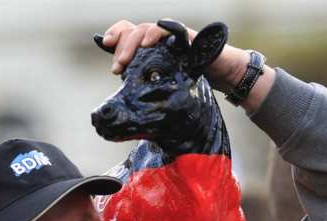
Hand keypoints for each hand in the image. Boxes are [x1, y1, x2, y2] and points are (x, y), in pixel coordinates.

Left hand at [101, 20, 274, 111]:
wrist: (223, 75)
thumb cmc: (193, 80)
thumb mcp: (163, 84)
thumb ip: (144, 81)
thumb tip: (120, 85)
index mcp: (151, 47)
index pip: (128, 32)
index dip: (116, 34)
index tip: (103, 43)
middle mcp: (160, 38)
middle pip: (134, 32)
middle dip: (123, 47)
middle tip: (118, 67)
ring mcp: (173, 36)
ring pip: (148, 29)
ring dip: (136, 43)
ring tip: (129, 60)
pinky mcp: (188, 37)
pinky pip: (172, 28)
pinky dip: (159, 32)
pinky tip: (150, 41)